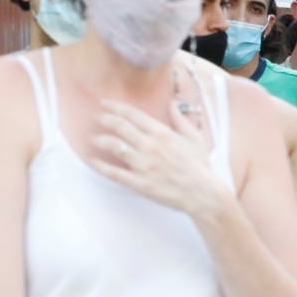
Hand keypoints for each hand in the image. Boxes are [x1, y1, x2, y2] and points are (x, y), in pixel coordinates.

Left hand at [90, 98, 228, 220]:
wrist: (203, 193)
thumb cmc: (200, 166)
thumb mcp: (194, 138)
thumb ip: (180, 119)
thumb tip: (173, 103)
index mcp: (162, 133)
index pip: (133, 115)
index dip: (115, 107)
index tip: (105, 104)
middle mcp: (150, 146)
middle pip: (119, 126)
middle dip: (105, 119)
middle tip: (97, 118)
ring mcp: (143, 165)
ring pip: (114, 146)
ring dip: (100, 140)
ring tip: (95, 138)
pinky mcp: (139, 183)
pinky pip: (114, 173)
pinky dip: (101, 166)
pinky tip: (93, 161)